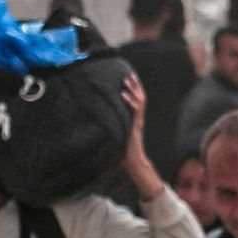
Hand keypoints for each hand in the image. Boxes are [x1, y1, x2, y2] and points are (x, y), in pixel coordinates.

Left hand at [119, 74, 162, 200]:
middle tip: (129, 74)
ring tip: (126, 80)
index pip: (137, 102)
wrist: (133, 163)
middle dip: (135, 86)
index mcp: (135, 120)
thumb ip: (112, 129)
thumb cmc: (124, 152)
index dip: (134, 90)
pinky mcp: (135, 126)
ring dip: (133, 90)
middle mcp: (138, 119)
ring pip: (139, 102)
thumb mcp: (117, 136)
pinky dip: (130, 101)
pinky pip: (134, 111)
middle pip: (140, 98)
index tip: (129, 80)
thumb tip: (97, 124)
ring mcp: (138, 122)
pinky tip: (123, 94)